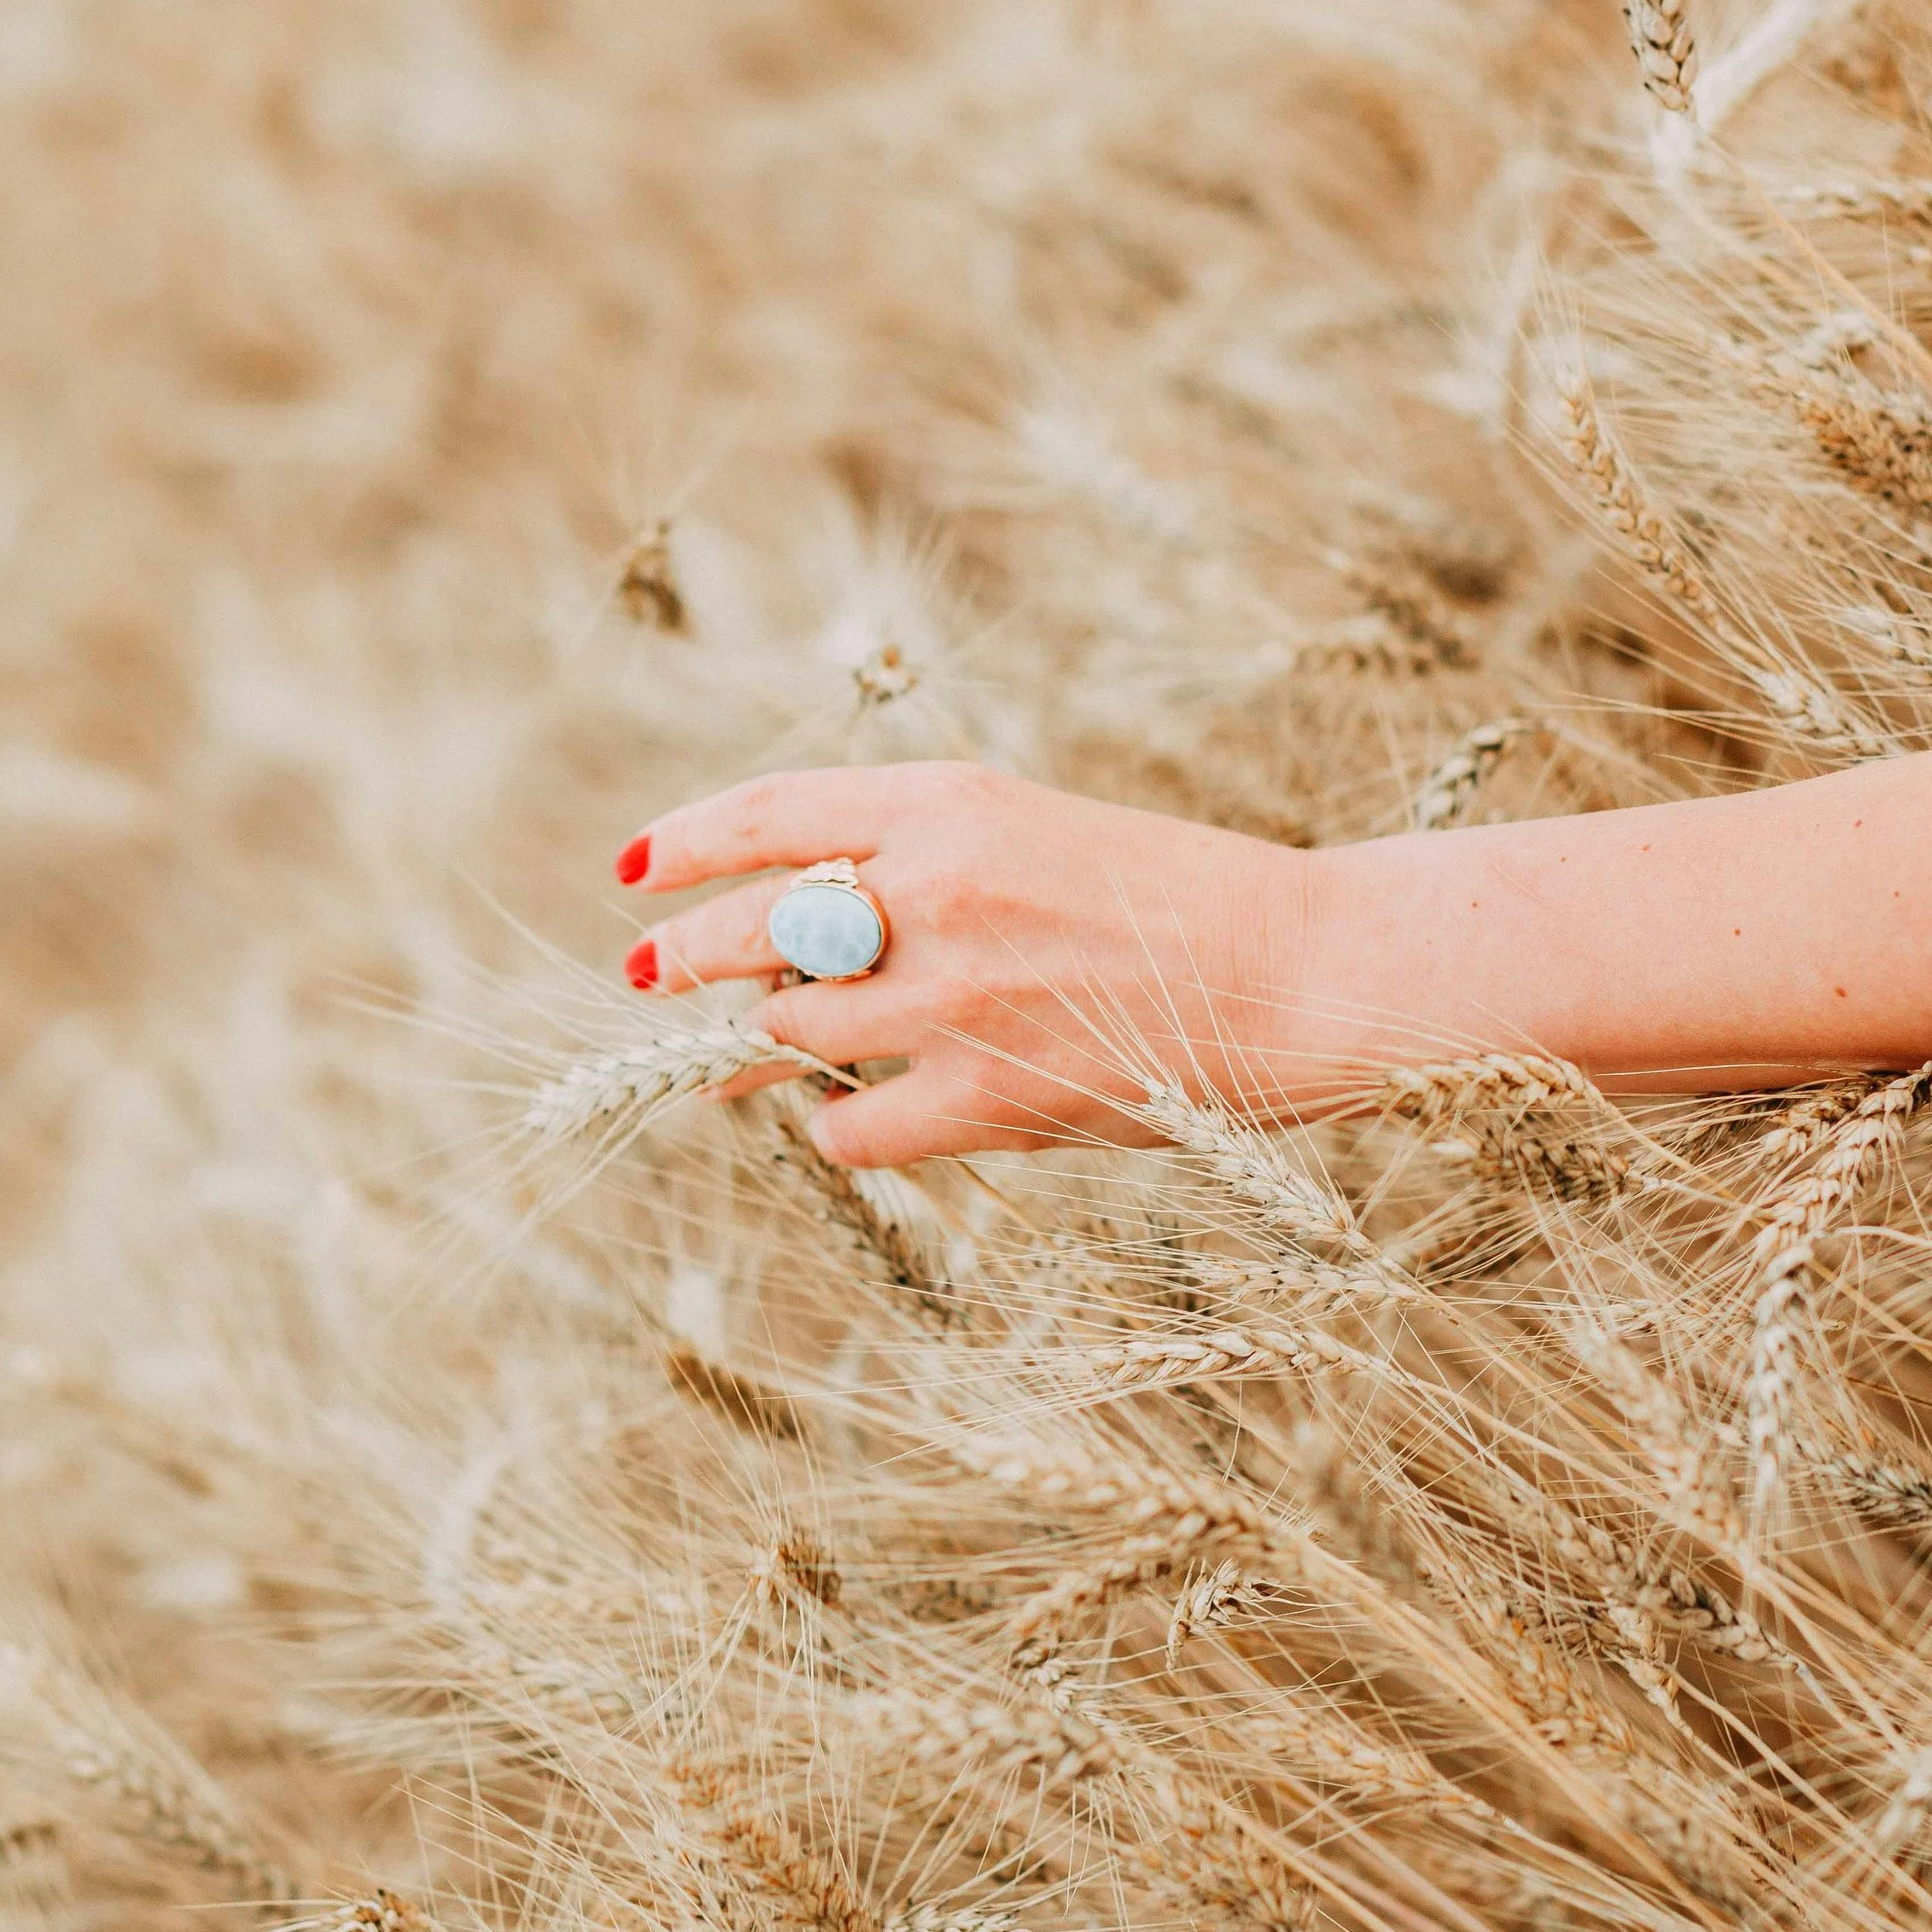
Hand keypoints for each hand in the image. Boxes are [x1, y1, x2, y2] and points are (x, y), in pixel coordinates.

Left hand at [613, 761, 1330, 1165]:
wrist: (1297, 974)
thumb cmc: (1174, 904)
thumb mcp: (1035, 833)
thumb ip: (918, 861)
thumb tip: (792, 928)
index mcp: (951, 804)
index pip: (769, 814)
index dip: (685, 843)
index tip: (634, 870)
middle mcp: (935, 890)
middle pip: (746, 928)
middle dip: (676, 958)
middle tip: (645, 978)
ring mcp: (953, 999)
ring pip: (784, 1029)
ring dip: (758, 1048)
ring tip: (746, 1060)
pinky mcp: (984, 1099)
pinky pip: (847, 1127)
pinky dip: (836, 1125)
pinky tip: (854, 1116)